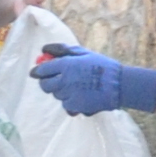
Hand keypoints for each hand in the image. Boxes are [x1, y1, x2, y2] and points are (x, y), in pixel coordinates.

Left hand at [34, 49, 155, 116]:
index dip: (37, 71)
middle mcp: (64, 80)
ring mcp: (68, 95)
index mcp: (66, 65)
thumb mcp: (84, 53)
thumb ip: (62, 51)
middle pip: (45, 85)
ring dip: (62, 91)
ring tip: (77, 86)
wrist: (119, 85)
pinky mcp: (74, 107)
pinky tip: (82, 96)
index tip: (36, 72)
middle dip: (47, 82)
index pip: (43, 70)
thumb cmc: (103, 66)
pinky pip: (66, 105)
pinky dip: (71, 102)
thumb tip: (44, 49)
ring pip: (56, 95)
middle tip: (54, 80)